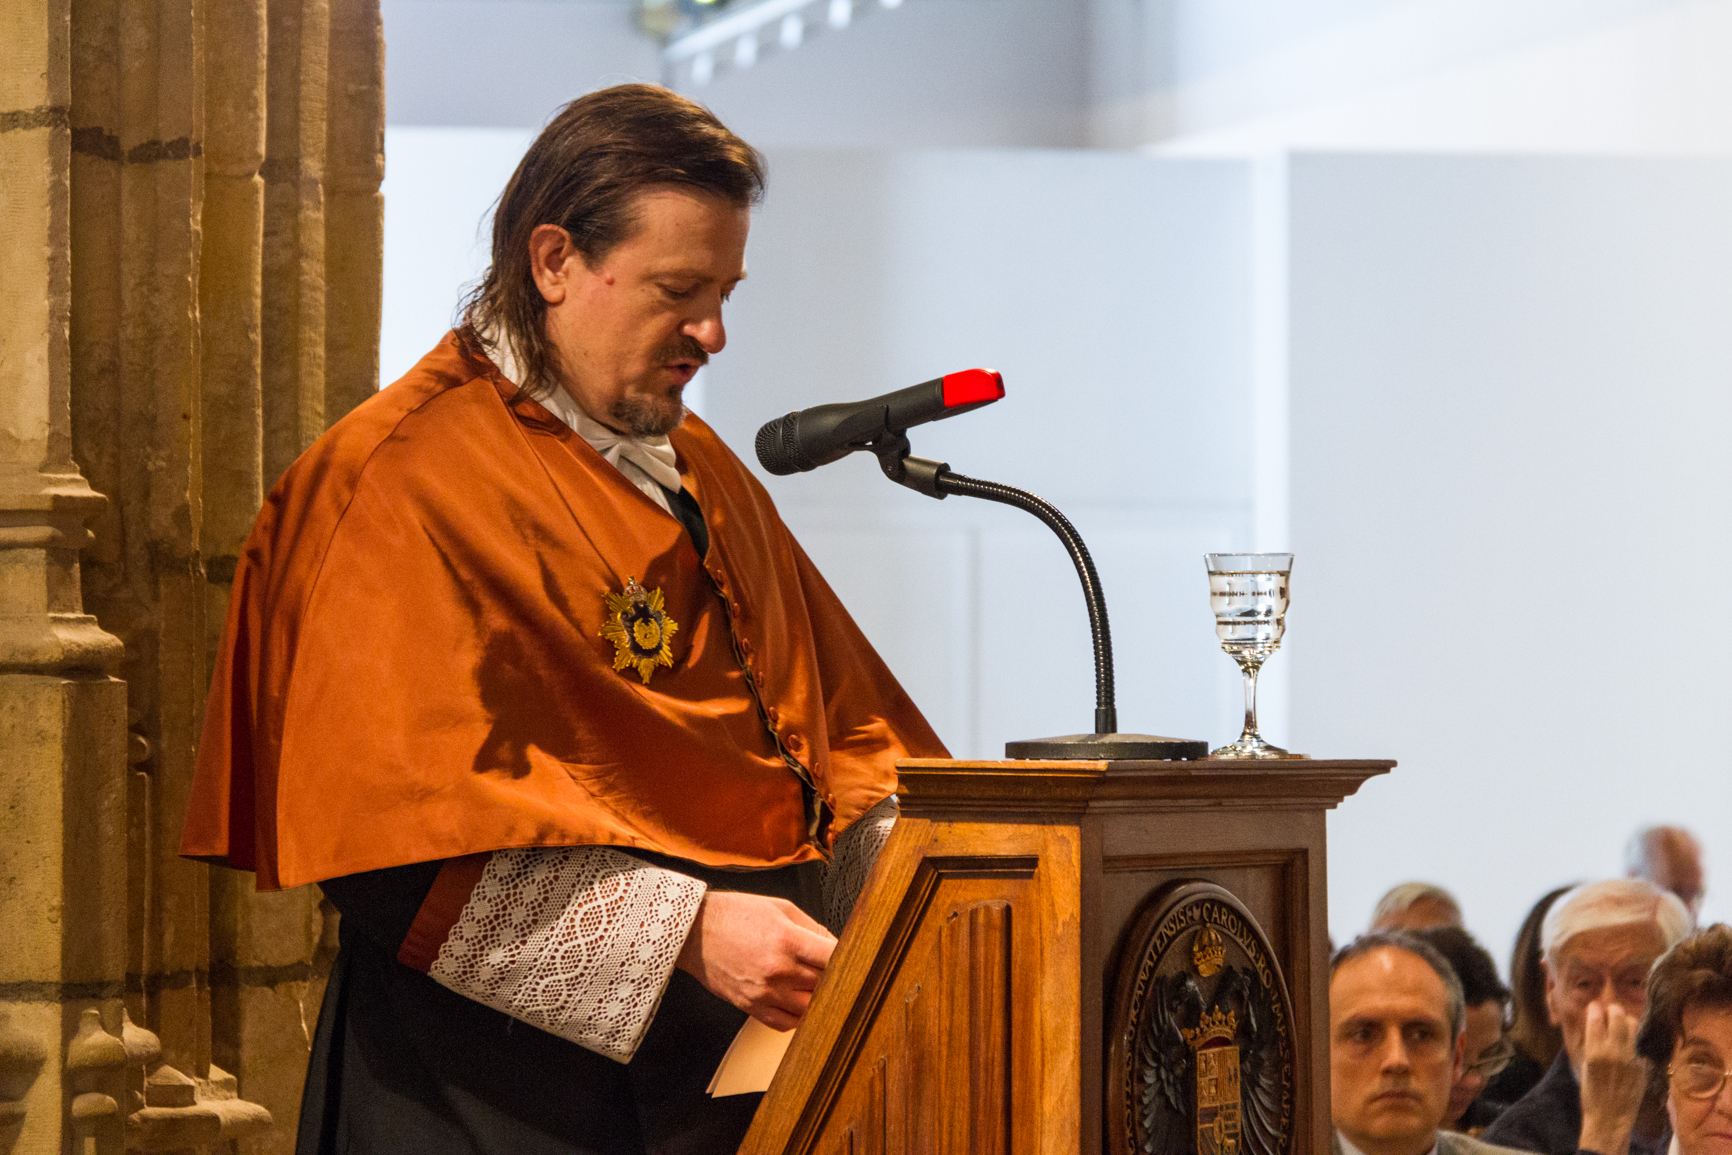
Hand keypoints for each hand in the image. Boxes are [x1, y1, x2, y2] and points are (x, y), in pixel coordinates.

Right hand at [675, 891, 836, 1030]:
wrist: (694, 932)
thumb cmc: (736, 914)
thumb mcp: (780, 908)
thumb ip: (812, 928)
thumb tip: (836, 944)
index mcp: (788, 940)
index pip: (835, 957)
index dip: (851, 958)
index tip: (857, 958)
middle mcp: (779, 970)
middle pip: (826, 983)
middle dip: (834, 976)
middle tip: (835, 969)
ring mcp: (765, 992)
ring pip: (810, 1007)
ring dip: (818, 997)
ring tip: (815, 983)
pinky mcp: (752, 1007)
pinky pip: (787, 1024)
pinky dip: (799, 1016)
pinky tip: (798, 1000)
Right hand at [1579, 1002, 1648, 1154]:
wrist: (1610, 1117)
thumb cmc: (1591, 1092)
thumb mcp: (1584, 1065)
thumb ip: (1590, 1044)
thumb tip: (1594, 1024)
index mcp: (1594, 1051)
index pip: (1596, 1018)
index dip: (1595, 1008)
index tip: (1595, 1006)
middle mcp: (1614, 1052)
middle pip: (1618, 1016)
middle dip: (1613, 1009)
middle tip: (1611, 1010)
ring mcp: (1630, 1058)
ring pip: (1632, 1027)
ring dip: (1626, 1021)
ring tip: (1622, 1024)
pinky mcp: (1642, 1067)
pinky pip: (1637, 1048)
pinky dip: (1632, 1046)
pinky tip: (1627, 1053)